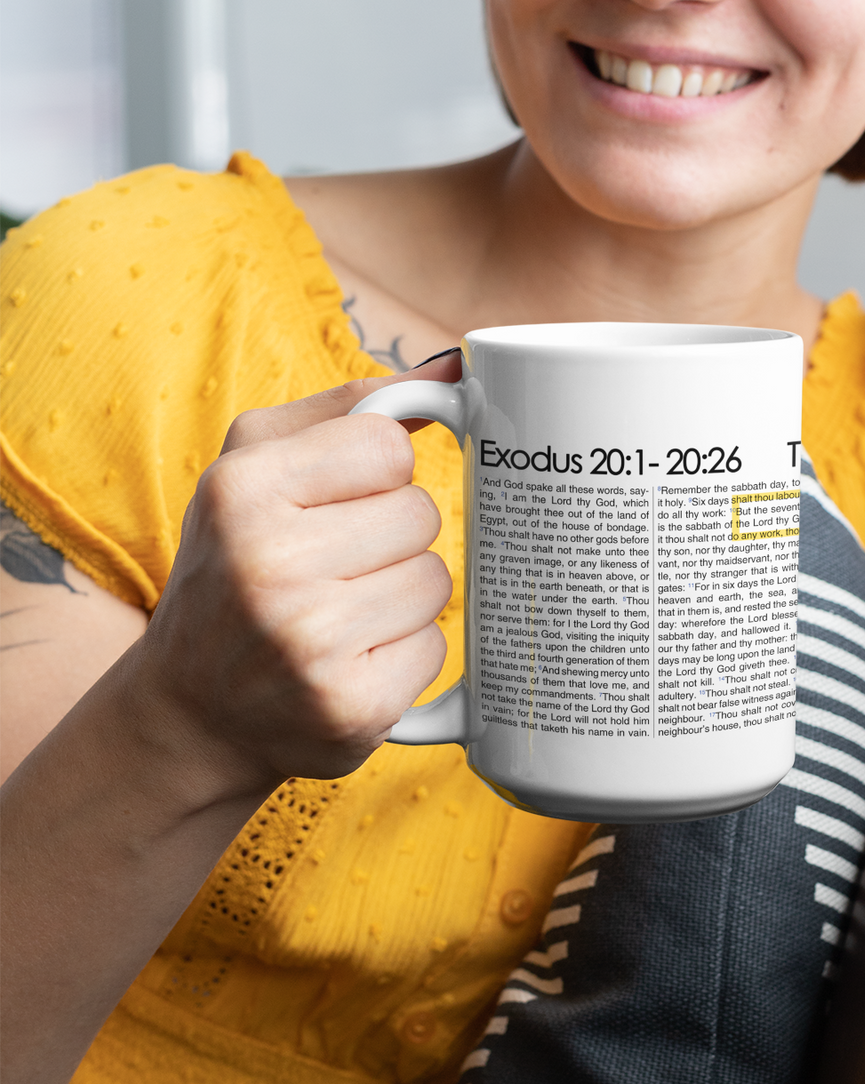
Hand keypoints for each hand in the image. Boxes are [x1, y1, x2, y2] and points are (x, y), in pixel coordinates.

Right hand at [133, 355, 458, 801]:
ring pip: (436, 581)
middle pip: (420, 515)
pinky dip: (406, 653)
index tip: (339, 502)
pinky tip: (351, 661)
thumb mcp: (255, 467)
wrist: (192, 712)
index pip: (388, 446)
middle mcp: (269, 565)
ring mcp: (312, 644)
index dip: (377, 475)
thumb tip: (454, 370)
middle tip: (333, 568)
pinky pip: (438, 647)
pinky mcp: (354, 708)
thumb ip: (350, 408)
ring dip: (403, 596)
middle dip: (391, 538)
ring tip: (340, 615)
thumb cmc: (234, 567)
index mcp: (242, 491)